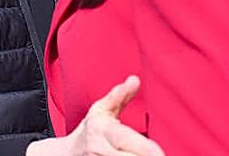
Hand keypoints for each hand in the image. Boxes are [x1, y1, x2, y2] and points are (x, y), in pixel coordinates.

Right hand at [26, 76, 163, 155]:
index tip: (160, 152)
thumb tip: (135, 79)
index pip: (126, 141)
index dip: (147, 149)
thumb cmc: (90, 130)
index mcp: (102, 130)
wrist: (68, 154)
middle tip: (159, 154)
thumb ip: (120, 95)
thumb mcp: (101, 109)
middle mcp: (100, 150)